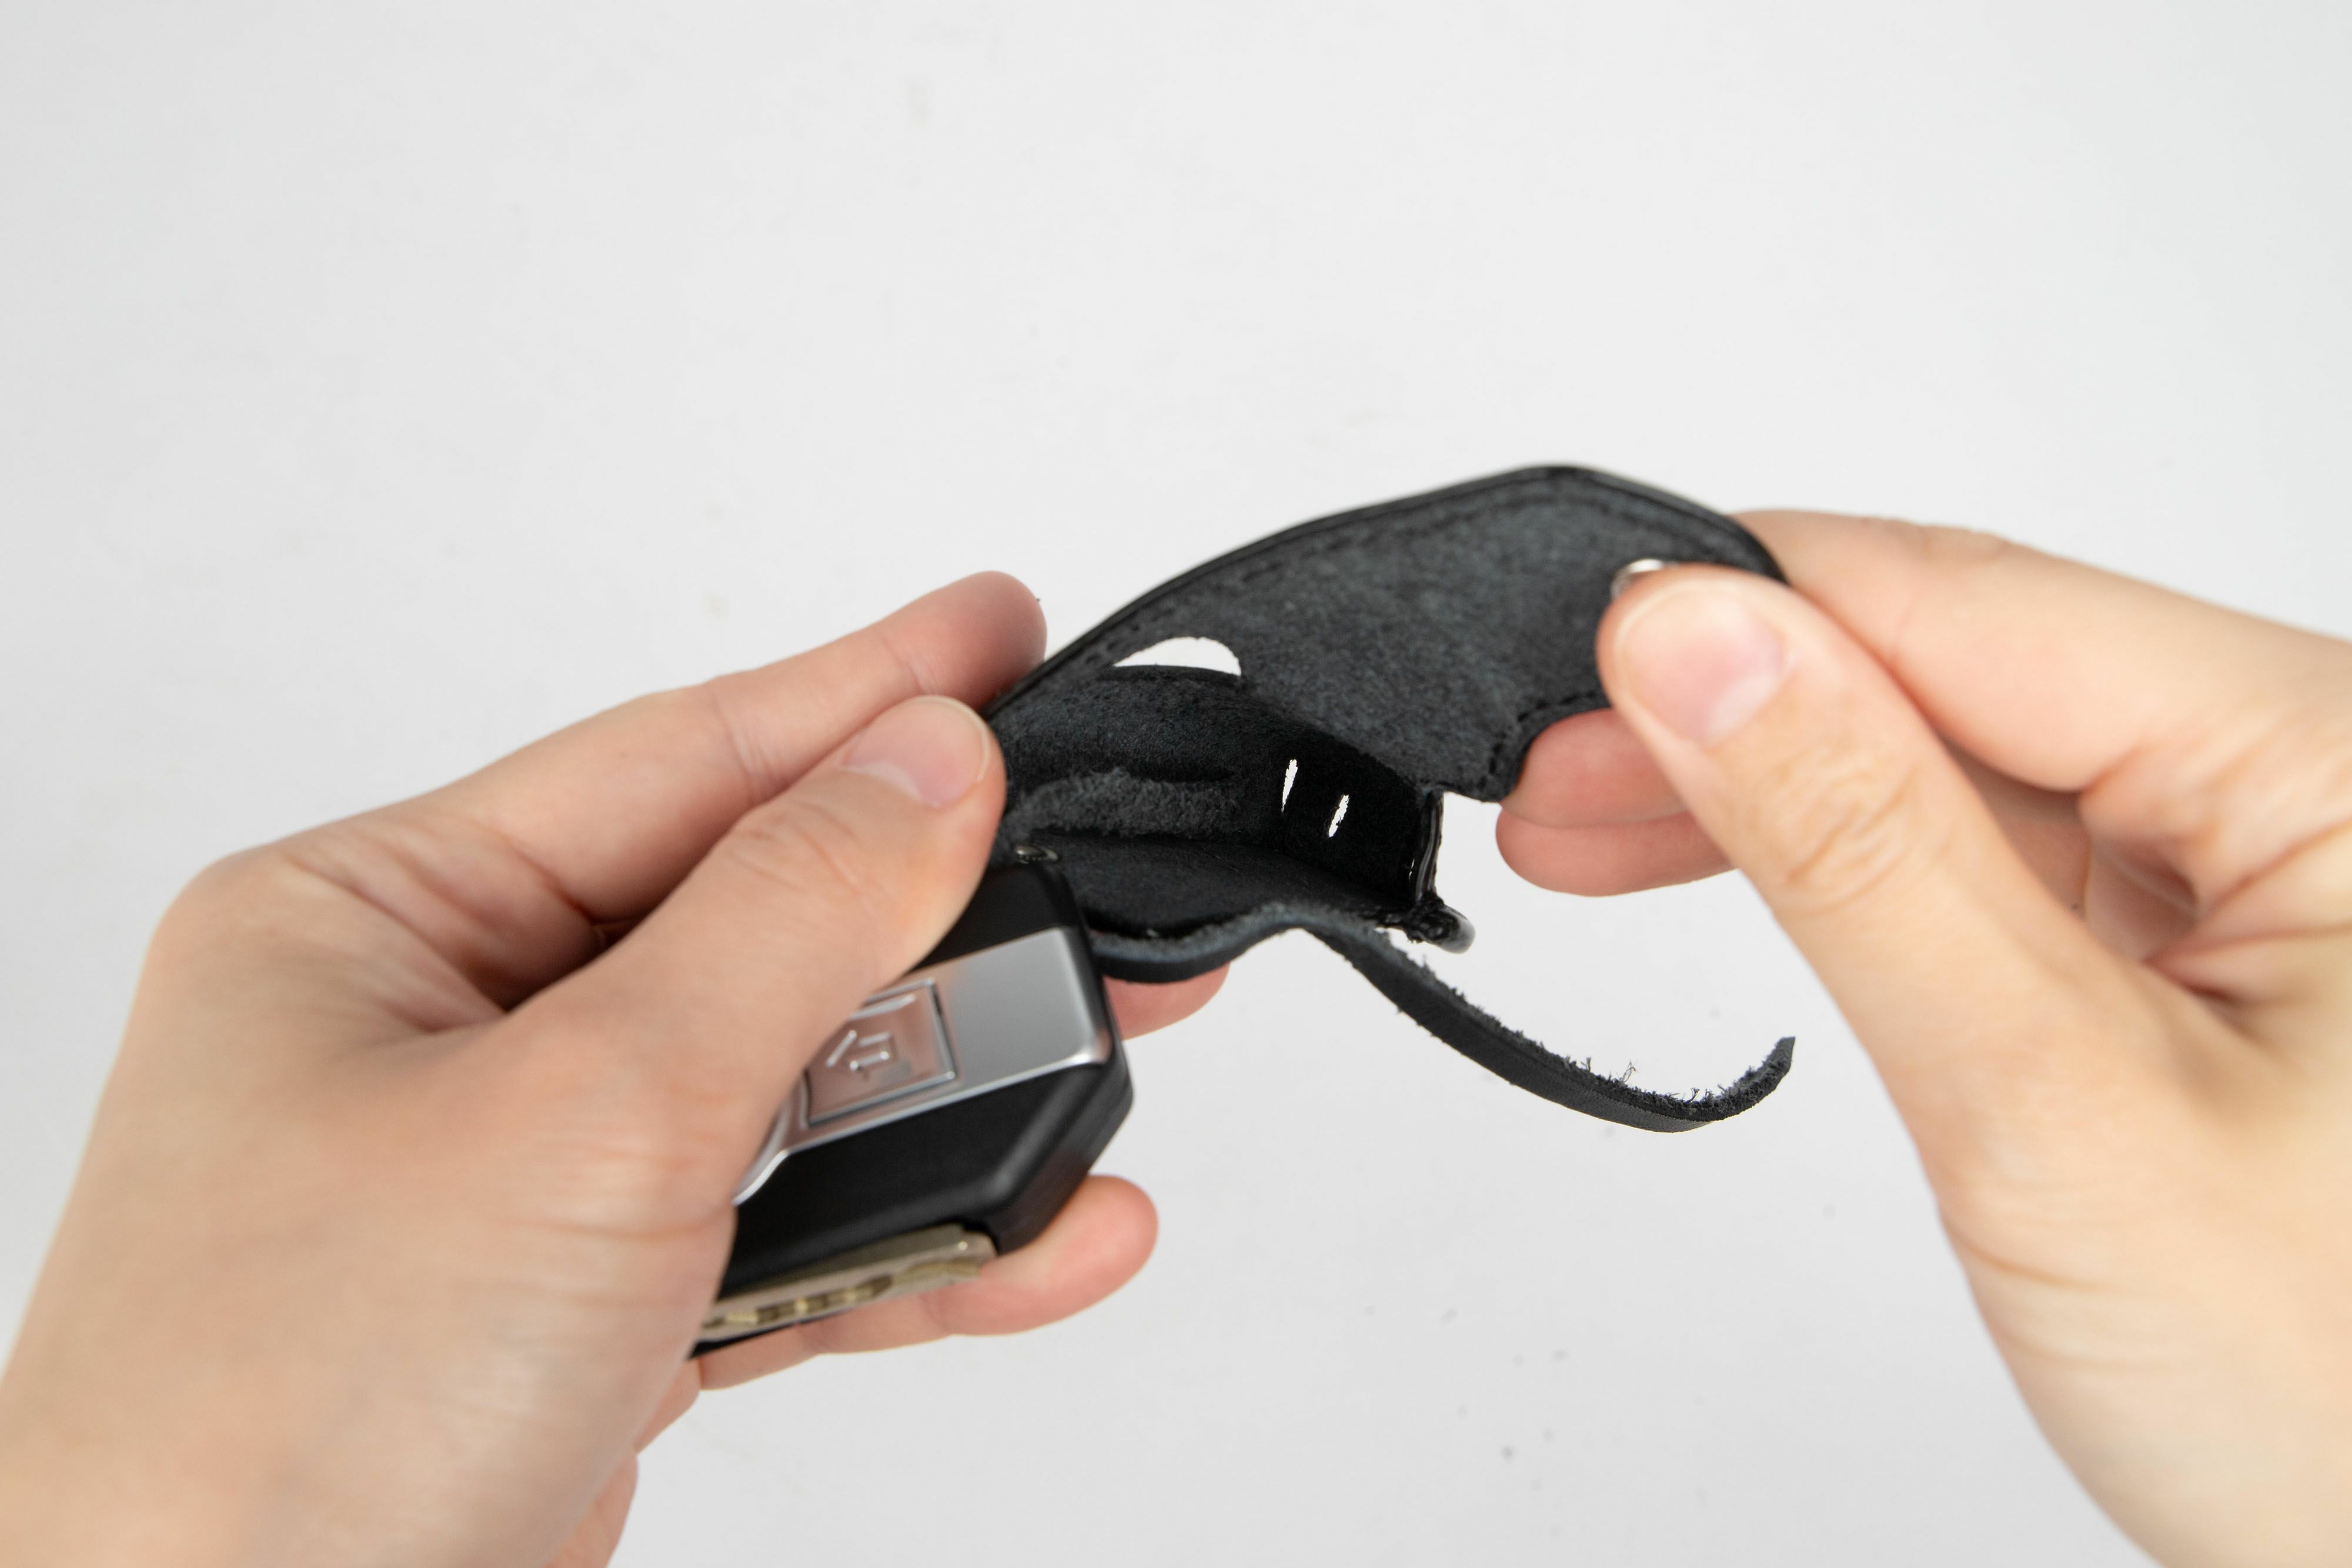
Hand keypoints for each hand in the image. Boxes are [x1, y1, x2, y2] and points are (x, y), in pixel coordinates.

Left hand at [0, 573, 1221, 1567]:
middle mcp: (437, 1030)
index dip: (858, 694)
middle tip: (1101, 869)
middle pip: (747, 922)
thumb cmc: (287, 1423)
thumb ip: (786, 920)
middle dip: (938, 924)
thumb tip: (928, 760)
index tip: (1000, 629)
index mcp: (370, 921)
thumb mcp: (587, 1113)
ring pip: (786, 1090)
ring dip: (951, 1108)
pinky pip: (786, 1233)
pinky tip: (1041, 1235)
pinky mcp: (587, 1309)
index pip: (668, 760)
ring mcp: (517, 1176)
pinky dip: (917, 1241)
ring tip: (1104, 1064)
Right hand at [1501, 516, 2351, 1566]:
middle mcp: (2326, 781)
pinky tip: (1751, 871)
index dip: (1748, 612)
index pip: (1976, 602)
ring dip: (1779, 790)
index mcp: (2344, 757)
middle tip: (1552, 781)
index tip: (1572, 661)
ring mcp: (2281, 864)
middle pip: (1965, 667)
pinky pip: (2014, 849)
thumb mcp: (2053, 1105)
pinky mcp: (2227, 943)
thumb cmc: (2351, 1404)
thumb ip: (1862, 847)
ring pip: (1970, 754)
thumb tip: (1692, 640)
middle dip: (1740, 715)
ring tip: (1598, 832)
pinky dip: (1867, 867)